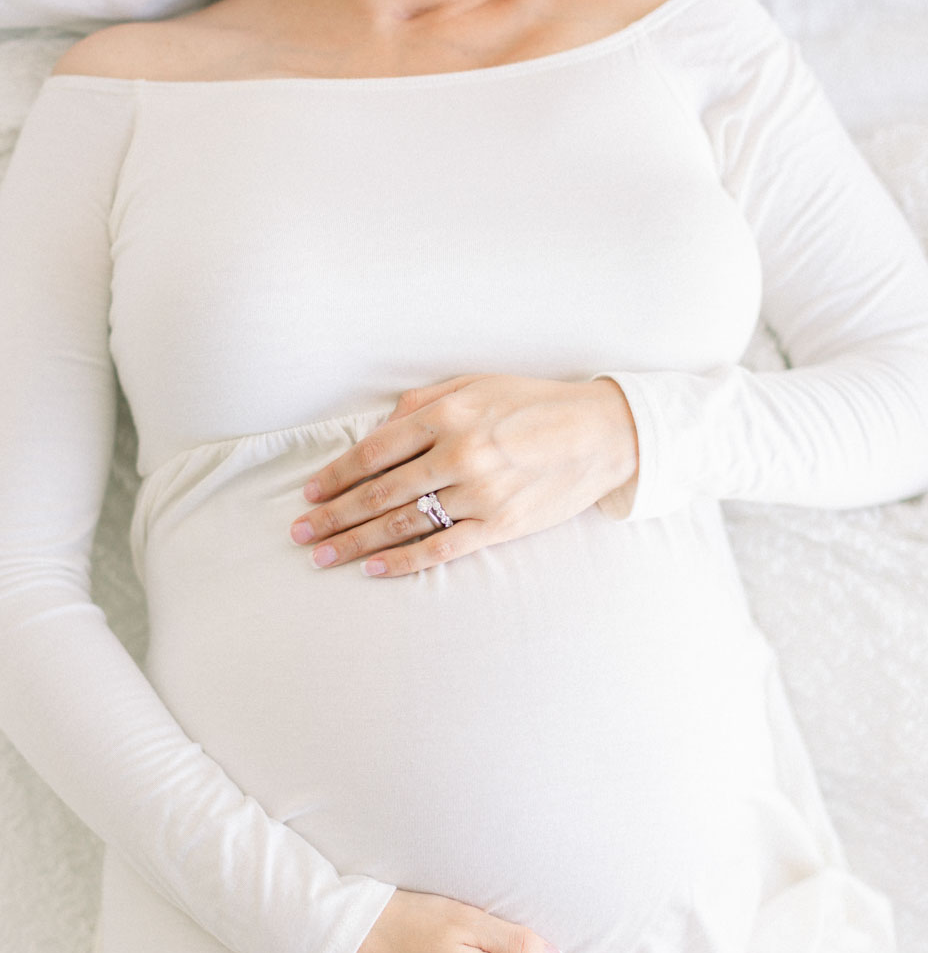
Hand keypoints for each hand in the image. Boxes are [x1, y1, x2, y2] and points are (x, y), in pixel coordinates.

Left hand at [288, 373, 638, 576]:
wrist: (602, 433)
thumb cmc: (535, 403)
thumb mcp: (476, 384)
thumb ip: (423, 403)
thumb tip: (378, 429)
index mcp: (448, 414)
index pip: (375, 451)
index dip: (336, 475)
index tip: (310, 493)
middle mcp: (459, 454)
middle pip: (379, 493)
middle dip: (333, 515)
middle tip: (301, 532)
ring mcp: (479, 494)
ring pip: (402, 524)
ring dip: (356, 542)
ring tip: (323, 556)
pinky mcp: (500, 525)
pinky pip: (440, 548)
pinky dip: (402, 561)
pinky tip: (372, 568)